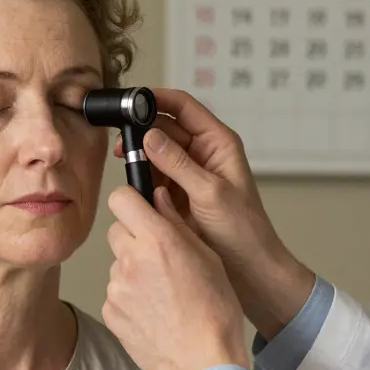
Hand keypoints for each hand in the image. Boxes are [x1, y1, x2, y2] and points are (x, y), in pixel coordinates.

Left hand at [103, 184, 248, 369]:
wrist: (202, 363)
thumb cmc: (215, 311)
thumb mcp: (207, 257)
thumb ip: (176, 224)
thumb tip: (157, 198)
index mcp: (158, 240)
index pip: (121, 198)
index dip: (131, 202)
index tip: (140, 210)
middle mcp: (131, 260)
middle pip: (116, 230)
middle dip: (133, 237)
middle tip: (157, 256)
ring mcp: (117, 287)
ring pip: (117, 263)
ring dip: (132, 270)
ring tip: (161, 292)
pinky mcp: (110, 311)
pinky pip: (115, 292)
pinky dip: (128, 297)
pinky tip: (152, 311)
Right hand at [114, 88, 314, 339]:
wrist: (248, 270)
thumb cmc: (243, 231)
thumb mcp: (209, 193)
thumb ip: (178, 164)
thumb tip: (150, 137)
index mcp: (218, 143)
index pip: (184, 107)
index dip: (158, 99)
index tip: (132, 100)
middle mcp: (202, 154)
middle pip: (165, 128)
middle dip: (142, 130)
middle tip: (121, 140)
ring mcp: (188, 174)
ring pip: (155, 153)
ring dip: (139, 156)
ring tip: (124, 161)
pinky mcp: (176, 194)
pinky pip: (153, 177)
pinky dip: (141, 178)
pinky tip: (133, 184)